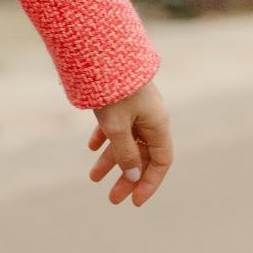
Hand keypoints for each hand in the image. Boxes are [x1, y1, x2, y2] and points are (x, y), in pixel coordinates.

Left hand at [87, 78, 172, 206]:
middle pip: (143, 155)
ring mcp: (136, 107)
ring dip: (111, 159)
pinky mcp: (120, 99)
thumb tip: (133, 177)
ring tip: (92, 178)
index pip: (161, 162)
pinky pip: (116, 124)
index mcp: (158, 124)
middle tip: (111, 198)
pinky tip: (91, 148)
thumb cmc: (112, 88)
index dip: (149, 183)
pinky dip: (104, 137)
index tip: (134, 202)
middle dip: (127, 177)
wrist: (99, 50)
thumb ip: (125, 153)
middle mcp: (151, 117)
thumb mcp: (116, 126)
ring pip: (126, 140)